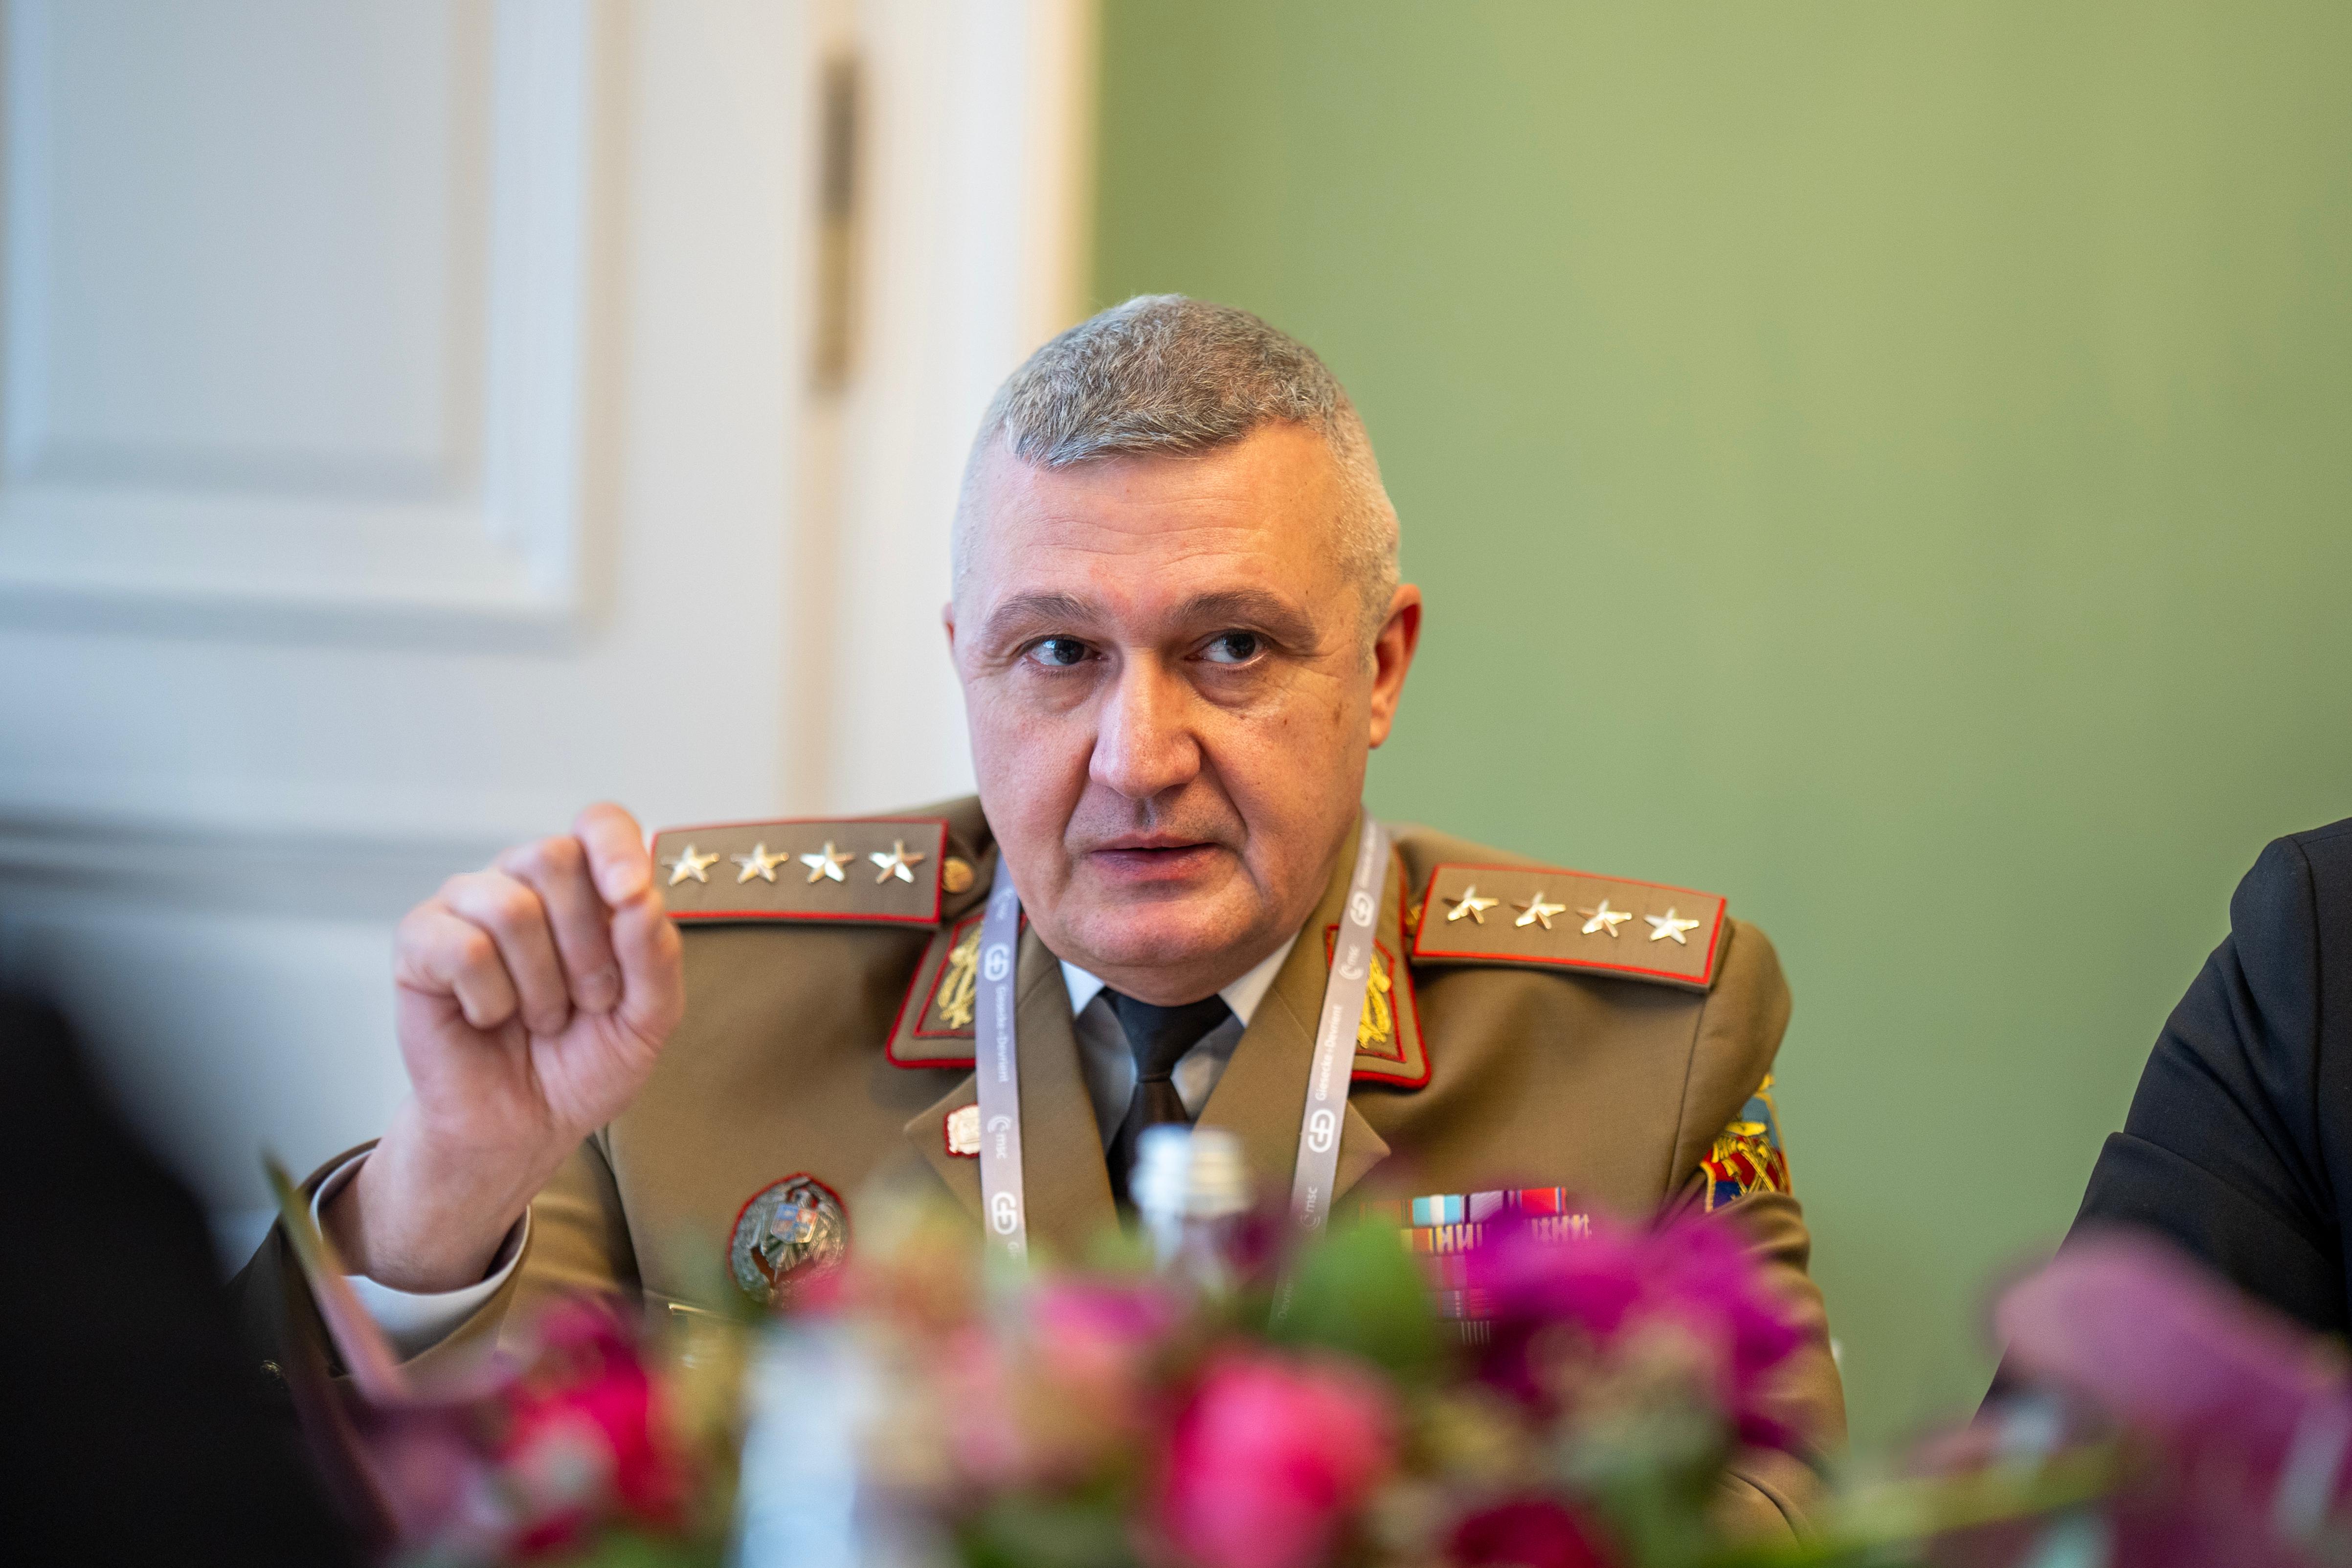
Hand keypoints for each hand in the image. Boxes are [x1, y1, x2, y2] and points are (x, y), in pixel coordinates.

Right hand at [326, 804, 682, 1291]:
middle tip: (589, 1000)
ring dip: (541, 983)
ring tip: (541, 1018)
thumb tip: (642, 899)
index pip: (599, 822)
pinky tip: (489, 1018)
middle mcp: (523, 882)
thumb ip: (657, 958)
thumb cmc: (582, 1065)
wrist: (524, 1127)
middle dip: (587, 946)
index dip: (616, 846)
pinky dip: (489, 999)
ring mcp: (467, 906)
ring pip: (510, 905)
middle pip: (556, 857)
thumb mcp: (648, 1019)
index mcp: (584, 887)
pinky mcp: (420, 942)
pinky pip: (462, 947)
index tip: (632, 895)